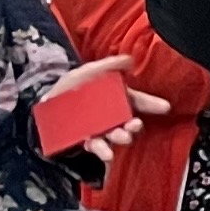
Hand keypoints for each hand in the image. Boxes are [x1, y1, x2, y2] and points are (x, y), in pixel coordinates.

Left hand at [43, 57, 164, 175]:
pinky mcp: (87, 142)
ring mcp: (101, 131)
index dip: (152, 104)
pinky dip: (102, 150)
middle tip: (135, 125)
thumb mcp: (88, 72)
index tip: (165, 107)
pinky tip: (104, 151)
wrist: (44, 104)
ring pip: (116, 137)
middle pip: (129, 123)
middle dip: (135, 126)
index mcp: (116, 100)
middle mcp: (112, 117)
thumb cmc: (69, 87)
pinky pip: (97, 148)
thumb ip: (109, 65)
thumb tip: (130, 59)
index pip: (138, 102)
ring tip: (122, 137)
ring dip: (122, 138)